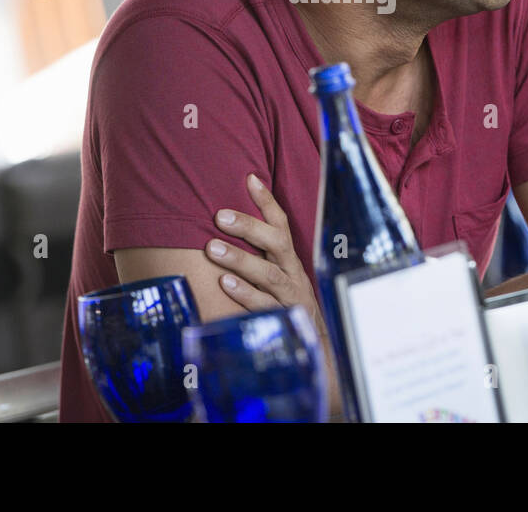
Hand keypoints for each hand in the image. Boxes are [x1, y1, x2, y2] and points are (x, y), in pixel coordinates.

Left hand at [207, 174, 341, 415]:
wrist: (315, 349)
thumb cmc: (284, 302)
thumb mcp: (275, 273)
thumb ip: (258, 249)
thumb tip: (233, 221)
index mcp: (289, 258)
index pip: (281, 223)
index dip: (267, 201)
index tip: (249, 178)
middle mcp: (293, 273)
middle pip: (276, 244)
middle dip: (248, 227)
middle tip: (219, 216)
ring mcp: (290, 298)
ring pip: (269, 275)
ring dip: (241, 260)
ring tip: (212, 249)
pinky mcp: (284, 320)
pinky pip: (264, 307)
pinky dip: (245, 295)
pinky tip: (224, 285)